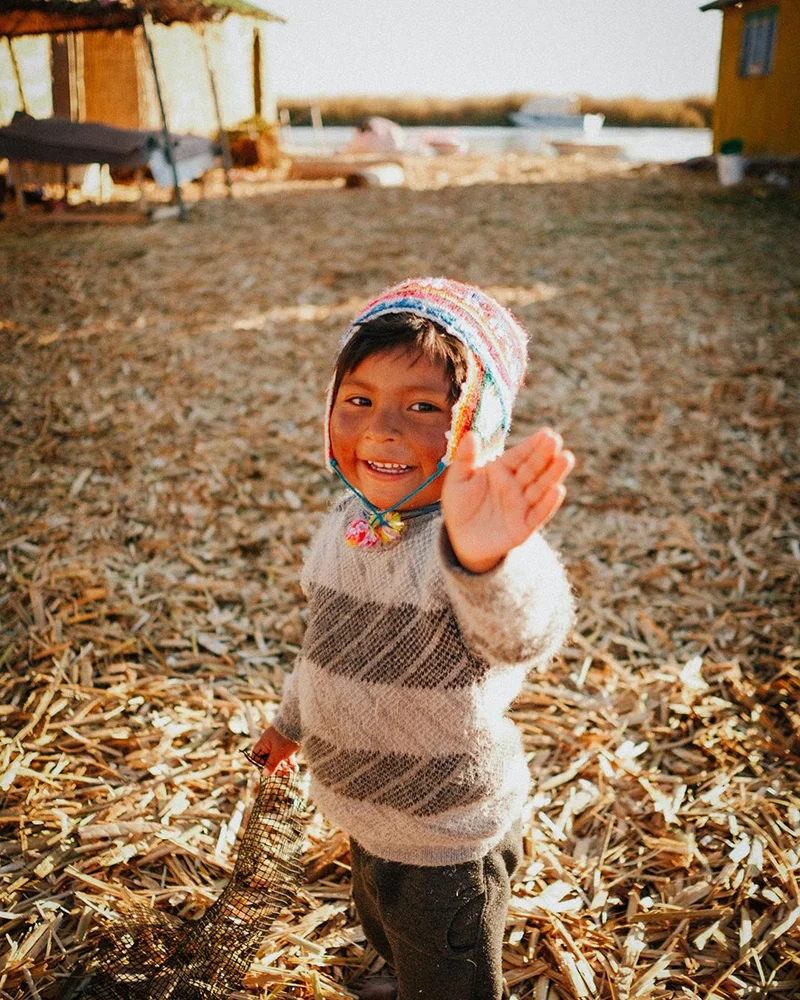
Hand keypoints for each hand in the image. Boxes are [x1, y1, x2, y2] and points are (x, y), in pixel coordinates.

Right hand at [251, 725, 299, 773]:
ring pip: (279, 758)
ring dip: (284, 766)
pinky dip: (290, 762)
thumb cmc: (287, 737)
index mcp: (264, 742)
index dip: (260, 764)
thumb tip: (265, 775)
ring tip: (290, 773)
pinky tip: (295, 769)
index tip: (267, 771)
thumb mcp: (279, 753)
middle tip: (281, 775)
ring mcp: (280, 742)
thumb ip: (271, 764)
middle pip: (268, 758)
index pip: (256, 755)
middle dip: (275, 768)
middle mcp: (270, 742)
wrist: (302, 724)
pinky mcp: (289, 743)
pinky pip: (287, 755)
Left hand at [442, 428, 573, 573]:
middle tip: (556, 440)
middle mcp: (516, 486)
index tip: (546, 433)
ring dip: (553, 474)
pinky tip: (558, 490)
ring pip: (540, 487)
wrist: (461, 539)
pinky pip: (538, 514)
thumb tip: (471, 434)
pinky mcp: (524, 526)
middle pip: (533, 468)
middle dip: (545, 455)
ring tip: (566, 458)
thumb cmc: (459, 506)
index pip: (520, 455)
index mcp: (501, 470)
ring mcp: (522, 505)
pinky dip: (548, 503)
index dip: (532, 444)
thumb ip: (465, 458)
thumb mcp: (458, 480)